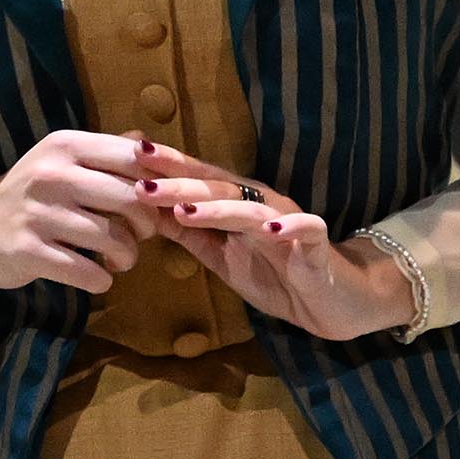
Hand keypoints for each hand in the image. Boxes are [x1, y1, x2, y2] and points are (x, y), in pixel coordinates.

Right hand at [0, 129, 170, 294]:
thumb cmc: (27, 196)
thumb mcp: (59, 162)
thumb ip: (104, 152)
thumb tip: (148, 142)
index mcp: (63, 145)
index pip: (132, 157)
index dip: (156, 183)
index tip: (155, 203)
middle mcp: (51, 173)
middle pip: (132, 199)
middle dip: (148, 225)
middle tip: (140, 236)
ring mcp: (38, 213)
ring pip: (114, 239)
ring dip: (127, 258)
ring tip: (119, 261)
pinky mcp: (28, 251)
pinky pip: (87, 272)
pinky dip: (101, 280)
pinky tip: (97, 277)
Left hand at [121, 138, 413, 340]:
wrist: (332, 303)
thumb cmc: (276, 275)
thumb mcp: (221, 257)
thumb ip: (189, 233)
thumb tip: (143, 210)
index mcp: (235, 205)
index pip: (195, 181)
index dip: (164, 168)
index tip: (127, 155)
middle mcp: (259, 204)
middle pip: (215, 189)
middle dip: (178, 183)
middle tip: (142, 180)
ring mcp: (288, 222)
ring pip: (250, 209)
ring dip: (218, 208)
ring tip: (186, 209)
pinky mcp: (316, 245)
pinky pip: (306, 231)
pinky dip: (291, 227)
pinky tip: (272, 229)